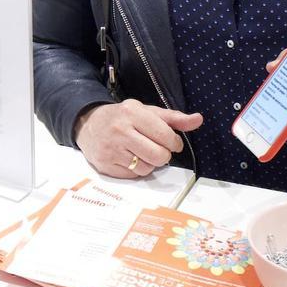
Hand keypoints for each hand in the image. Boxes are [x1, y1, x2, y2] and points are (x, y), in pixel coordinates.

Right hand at [74, 99, 202, 178]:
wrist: (87, 124)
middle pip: (159, 156)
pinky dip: (135, 169)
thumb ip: (173, 118)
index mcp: (132, 113)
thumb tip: (198, 119)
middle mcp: (120, 131)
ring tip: (139, 151)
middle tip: (155, 148)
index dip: (174, 142)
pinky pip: (133, 175)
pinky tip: (128, 157)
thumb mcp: (145, 111)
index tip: (170, 141)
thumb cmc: (122, 117)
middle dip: (163, 154)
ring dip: (148, 163)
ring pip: (147, 168)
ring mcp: (111, 149)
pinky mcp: (105, 165)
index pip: (166, 136)